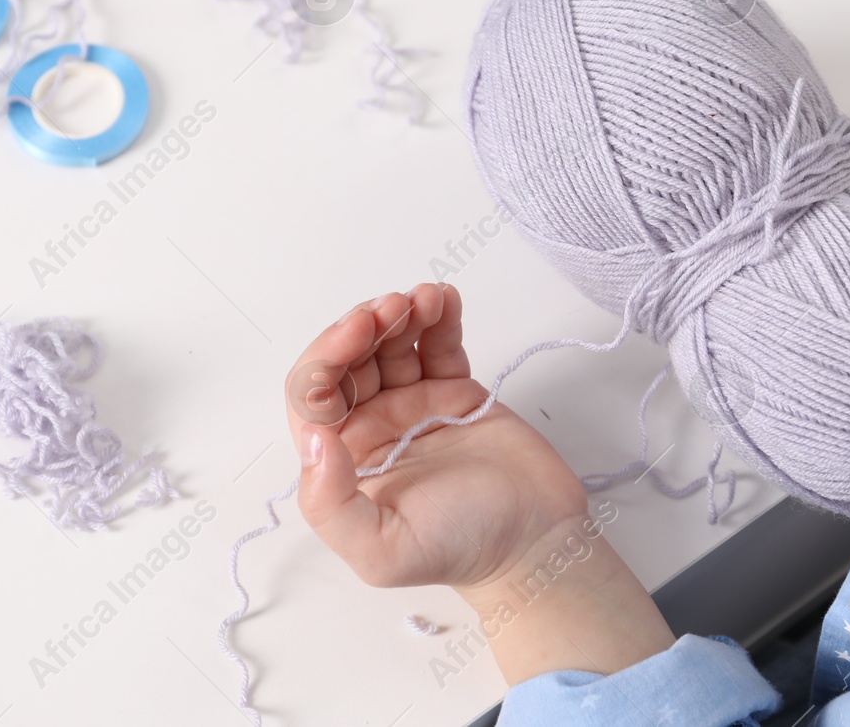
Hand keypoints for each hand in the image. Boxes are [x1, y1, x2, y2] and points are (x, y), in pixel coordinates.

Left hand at [285, 283, 675, 684]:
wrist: (537, 541)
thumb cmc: (459, 550)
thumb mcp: (380, 550)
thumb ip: (330, 504)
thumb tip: (312, 438)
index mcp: (343, 460)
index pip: (314, 395)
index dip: (327, 356)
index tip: (358, 333)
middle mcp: (372, 427)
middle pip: (351, 360)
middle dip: (365, 326)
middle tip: (393, 309)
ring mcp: (414, 405)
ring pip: (393, 345)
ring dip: (400, 314)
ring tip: (424, 299)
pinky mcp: (455, 390)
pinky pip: (438, 345)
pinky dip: (438, 318)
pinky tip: (444, 298)